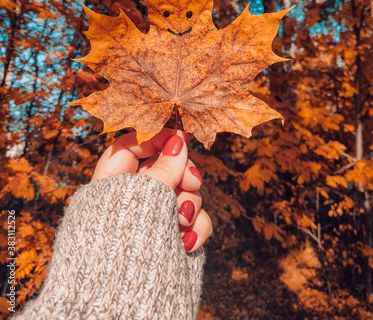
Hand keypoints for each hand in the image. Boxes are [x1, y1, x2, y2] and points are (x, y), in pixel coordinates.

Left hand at [91, 128, 211, 251]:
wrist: (121, 305)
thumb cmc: (122, 245)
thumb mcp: (143, 197)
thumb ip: (164, 167)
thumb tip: (178, 139)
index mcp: (111, 183)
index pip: (133, 146)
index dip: (157, 138)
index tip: (181, 135)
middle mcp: (134, 199)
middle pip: (166, 167)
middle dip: (183, 174)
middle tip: (191, 182)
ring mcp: (156, 218)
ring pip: (185, 193)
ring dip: (190, 204)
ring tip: (181, 221)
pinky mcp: (174, 237)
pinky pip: (194, 220)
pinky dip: (195, 229)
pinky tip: (186, 242)